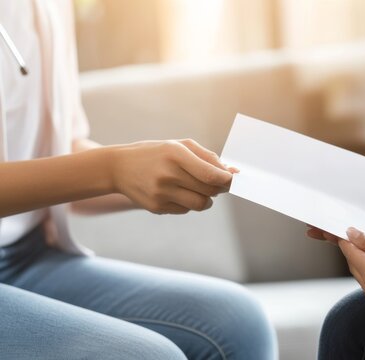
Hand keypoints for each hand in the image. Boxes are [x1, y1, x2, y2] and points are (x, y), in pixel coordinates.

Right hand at [110, 139, 235, 213]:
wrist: (119, 167)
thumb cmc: (157, 153)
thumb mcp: (180, 146)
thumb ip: (208, 157)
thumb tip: (233, 172)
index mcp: (175, 154)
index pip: (210, 175)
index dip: (227, 180)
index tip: (233, 179)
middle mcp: (167, 175)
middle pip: (209, 190)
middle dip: (220, 188)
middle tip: (219, 183)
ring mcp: (161, 193)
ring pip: (200, 204)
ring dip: (207, 198)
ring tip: (199, 188)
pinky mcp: (156, 207)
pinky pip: (186, 210)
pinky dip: (189, 202)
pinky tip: (179, 192)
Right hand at [307, 187, 364, 251]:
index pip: (357, 207)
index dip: (339, 208)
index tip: (321, 208)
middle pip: (353, 225)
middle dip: (333, 225)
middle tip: (313, 227)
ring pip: (362, 241)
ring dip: (343, 241)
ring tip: (323, 236)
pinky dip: (364, 255)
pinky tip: (348, 254)